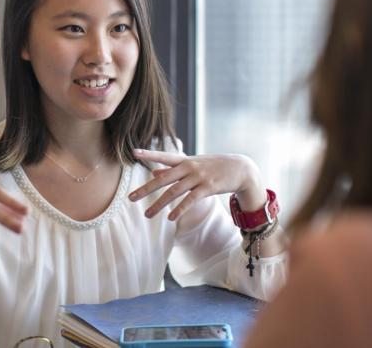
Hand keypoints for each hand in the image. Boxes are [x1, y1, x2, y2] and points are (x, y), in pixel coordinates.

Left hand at [128, 149, 265, 220]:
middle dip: (145, 189)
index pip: (163, 156)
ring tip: (147, 215)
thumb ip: (173, 169)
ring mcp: (198, 177)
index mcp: (184, 160)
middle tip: (130, 198)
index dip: (149, 155)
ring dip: (159, 204)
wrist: (241, 168)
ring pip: (174, 192)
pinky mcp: (208, 188)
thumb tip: (154, 172)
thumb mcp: (194, 164)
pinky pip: (190, 200)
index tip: (134, 152)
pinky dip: (180, 209)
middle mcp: (189, 167)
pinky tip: (170, 218)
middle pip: (163, 179)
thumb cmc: (214, 166)